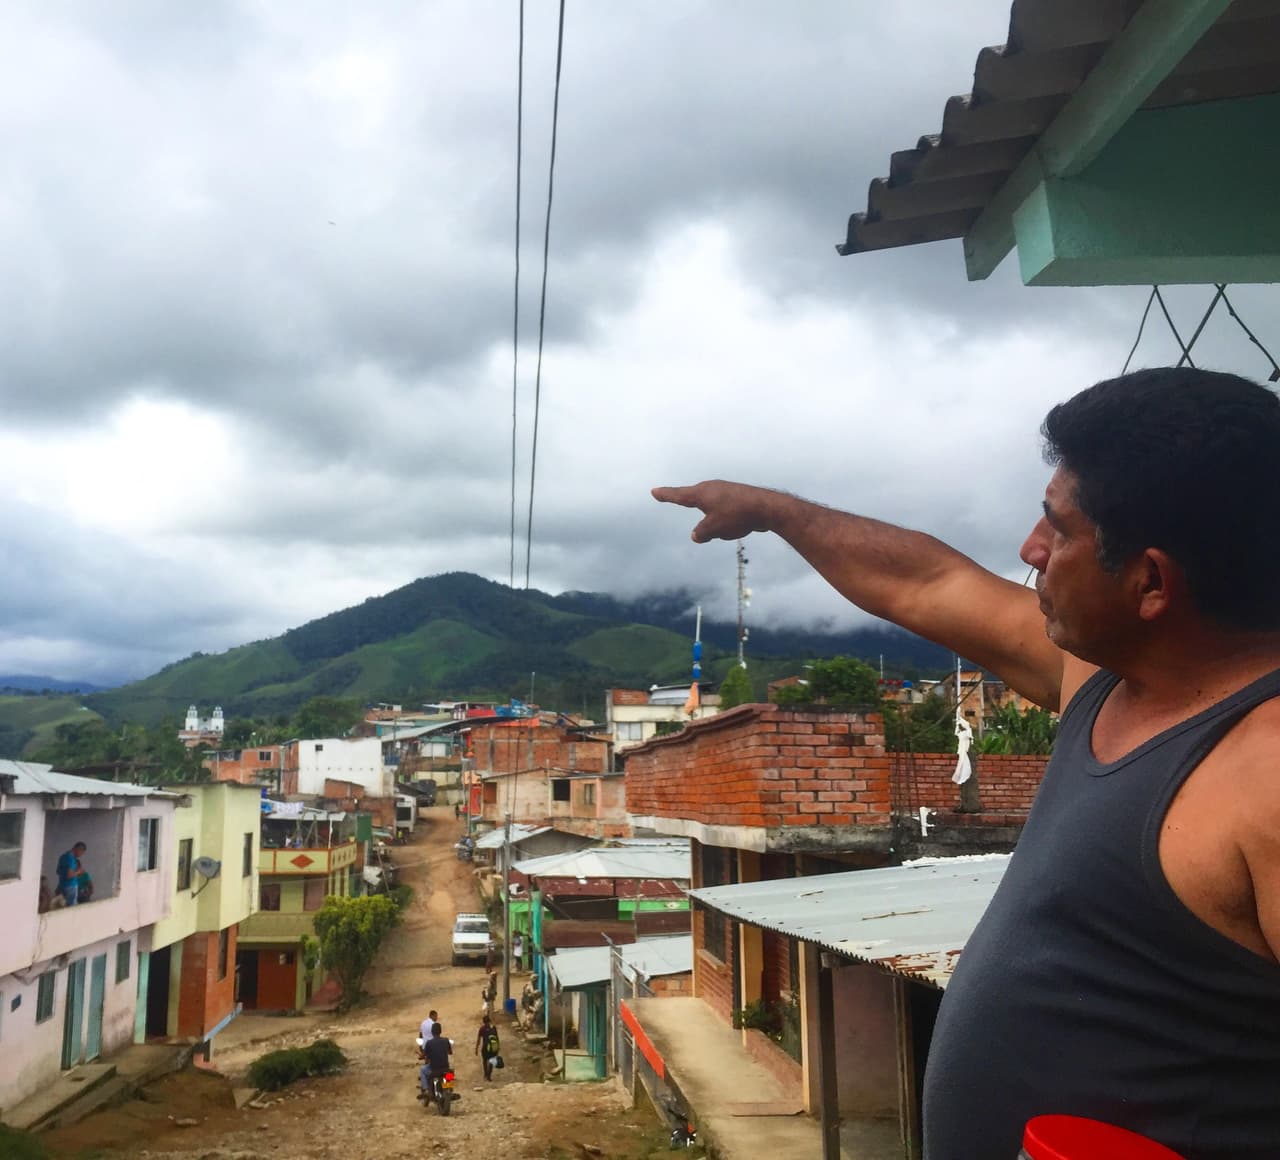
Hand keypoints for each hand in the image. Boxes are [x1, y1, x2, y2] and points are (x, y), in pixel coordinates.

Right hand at [651, 481, 776, 542]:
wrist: (768, 507)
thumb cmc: (737, 515)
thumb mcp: (714, 529)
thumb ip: (701, 533)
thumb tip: (696, 535)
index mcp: (702, 493)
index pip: (678, 495)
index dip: (665, 495)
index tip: (654, 491)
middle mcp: (711, 488)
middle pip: (695, 500)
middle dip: (692, 507)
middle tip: (672, 499)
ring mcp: (725, 491)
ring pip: (712, 511)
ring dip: (717, 523)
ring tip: (731, 528)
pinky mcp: (737, 498)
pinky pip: (726, 513)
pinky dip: (728, 520)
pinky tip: (740, 526)